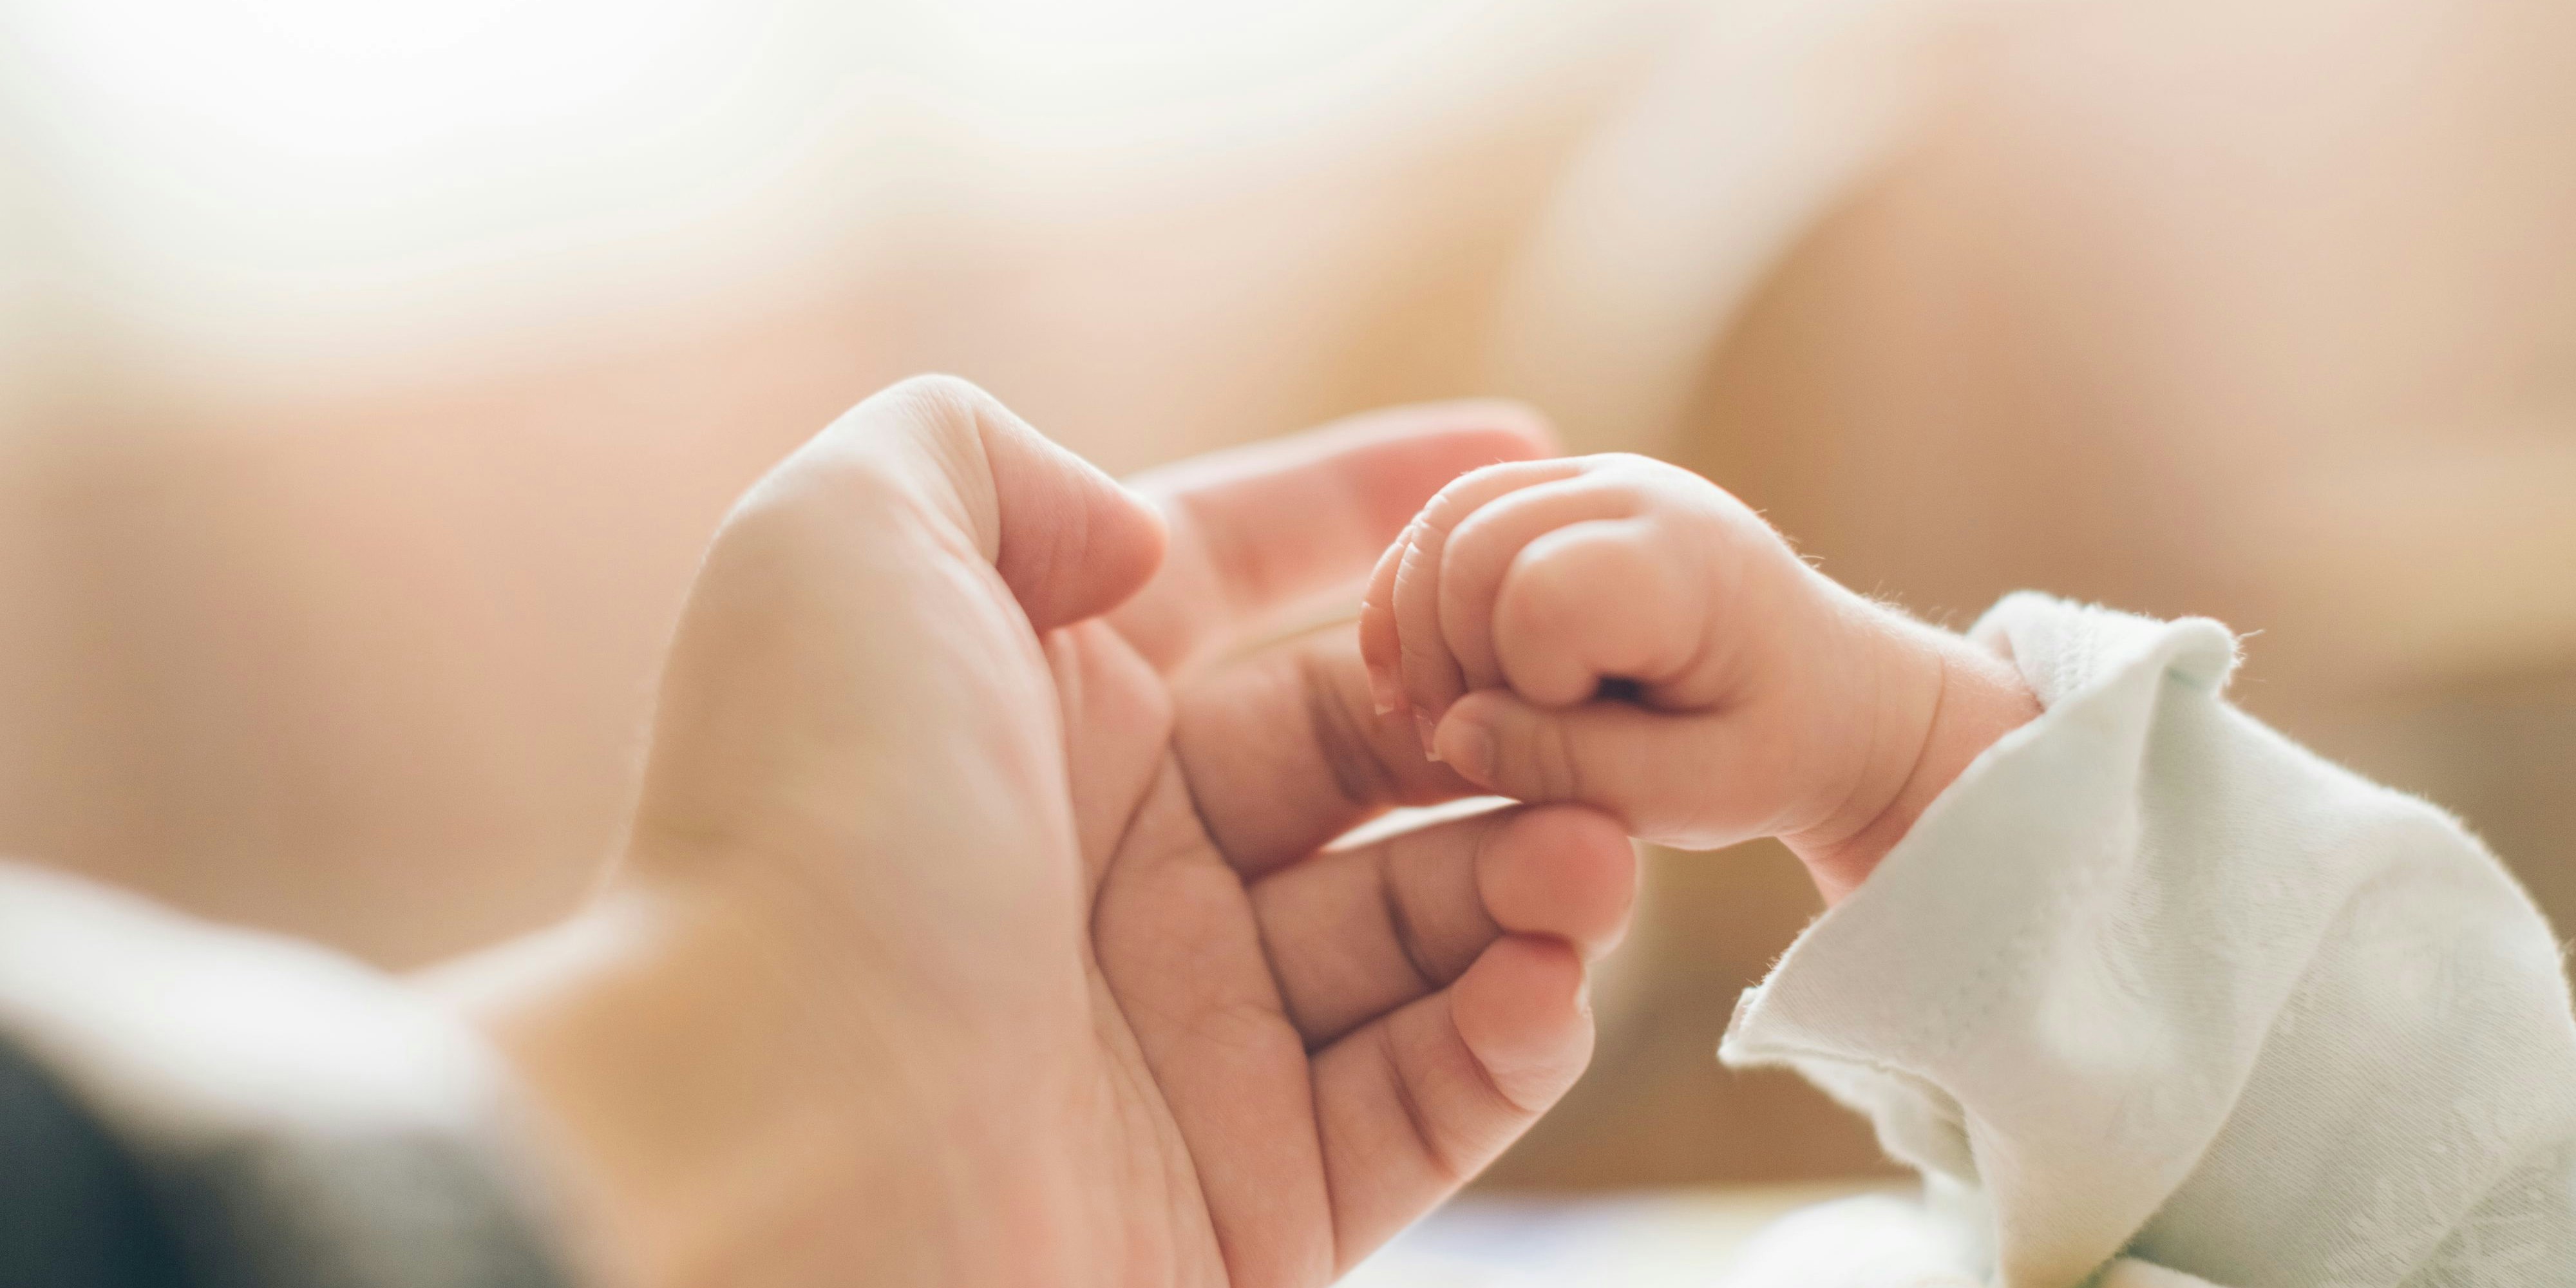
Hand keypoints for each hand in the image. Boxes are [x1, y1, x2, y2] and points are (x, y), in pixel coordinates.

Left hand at [461, 379, 1635, 1287]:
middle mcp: (1111, 867)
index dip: (1367, 502)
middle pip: (1363, 757)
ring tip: (1592, 852)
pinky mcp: (1246, 1201)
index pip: (1234, 573)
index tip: (1521, 447)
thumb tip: (1144, 542)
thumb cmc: (805, 822)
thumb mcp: (845, 537)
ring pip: (1424, 932)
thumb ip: (983, 455)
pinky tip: (1544, 974)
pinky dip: (1511, 1035)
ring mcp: (1184, 1039)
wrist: (763, 1142)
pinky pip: (1426, 1102)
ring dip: (1533, 876)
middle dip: (1486, 720)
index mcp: (1035, 707)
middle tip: (1587, 710)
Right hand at [1357, 452, 2034, 901]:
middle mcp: (1631, 490)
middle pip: (1466, 546)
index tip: (1573, 744)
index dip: (1526, 687)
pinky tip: (1431, 680)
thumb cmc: (1775, 749)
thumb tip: (1453, 735)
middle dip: (1452, 661)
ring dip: (1421, 632)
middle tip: (1485, 750)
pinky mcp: (1548, 493)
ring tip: (1460, 718)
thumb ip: (1576, 772)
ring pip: (1439, 522)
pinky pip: (1440, 520)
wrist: (1827, 691)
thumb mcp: (1698, 797)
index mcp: (1685, 563)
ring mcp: (1585, 477)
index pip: (1539, 597)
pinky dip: (1414, 602)